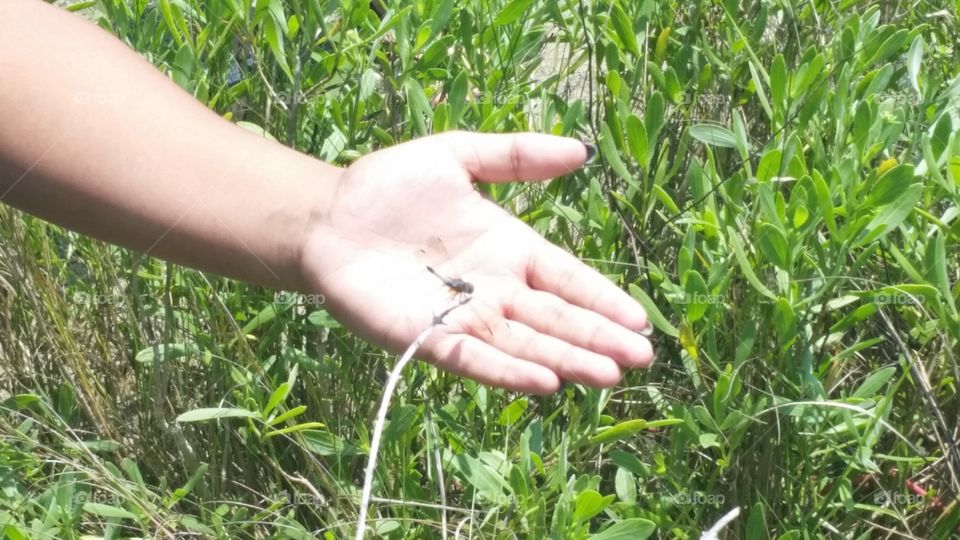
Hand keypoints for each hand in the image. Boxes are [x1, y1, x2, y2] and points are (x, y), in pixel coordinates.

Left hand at [301, 132, 653, 393]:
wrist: (328, 217)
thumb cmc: (388, 187)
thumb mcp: (457, 155)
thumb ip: (516, 156)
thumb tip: (581, 152)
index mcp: (509, 249)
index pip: (567, 279)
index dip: (602, 299)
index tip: (641, 320)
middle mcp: (494, 290)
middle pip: (555, 319)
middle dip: (598, 338)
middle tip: (641, 359)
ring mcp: (463, 318)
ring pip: (525, 345)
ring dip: (566, 360)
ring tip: (608, 375)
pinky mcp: (427, 339)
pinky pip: (474, 359)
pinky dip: (508, 372)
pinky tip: (544, 382)